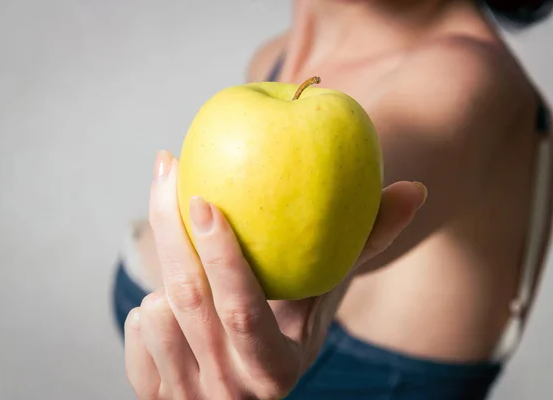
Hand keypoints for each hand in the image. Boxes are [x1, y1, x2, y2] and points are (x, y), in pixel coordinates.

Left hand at [124, 150, 426, 399]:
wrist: (258, 373)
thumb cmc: (299, 316)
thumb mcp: (330, 288)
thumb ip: (368, 242)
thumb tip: (415, 190)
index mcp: (278, 369)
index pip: (244, 311)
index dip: (222, 255)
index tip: (203, 196)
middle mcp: (232, 393)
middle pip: (189, 300)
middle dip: (170, 226)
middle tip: (168, 168)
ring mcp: (189, 399)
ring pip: (156, 313)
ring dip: (164, 267)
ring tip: (182, 242)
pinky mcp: (154, 395)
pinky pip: (137, 333)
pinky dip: (150, 306)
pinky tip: (171, 301)